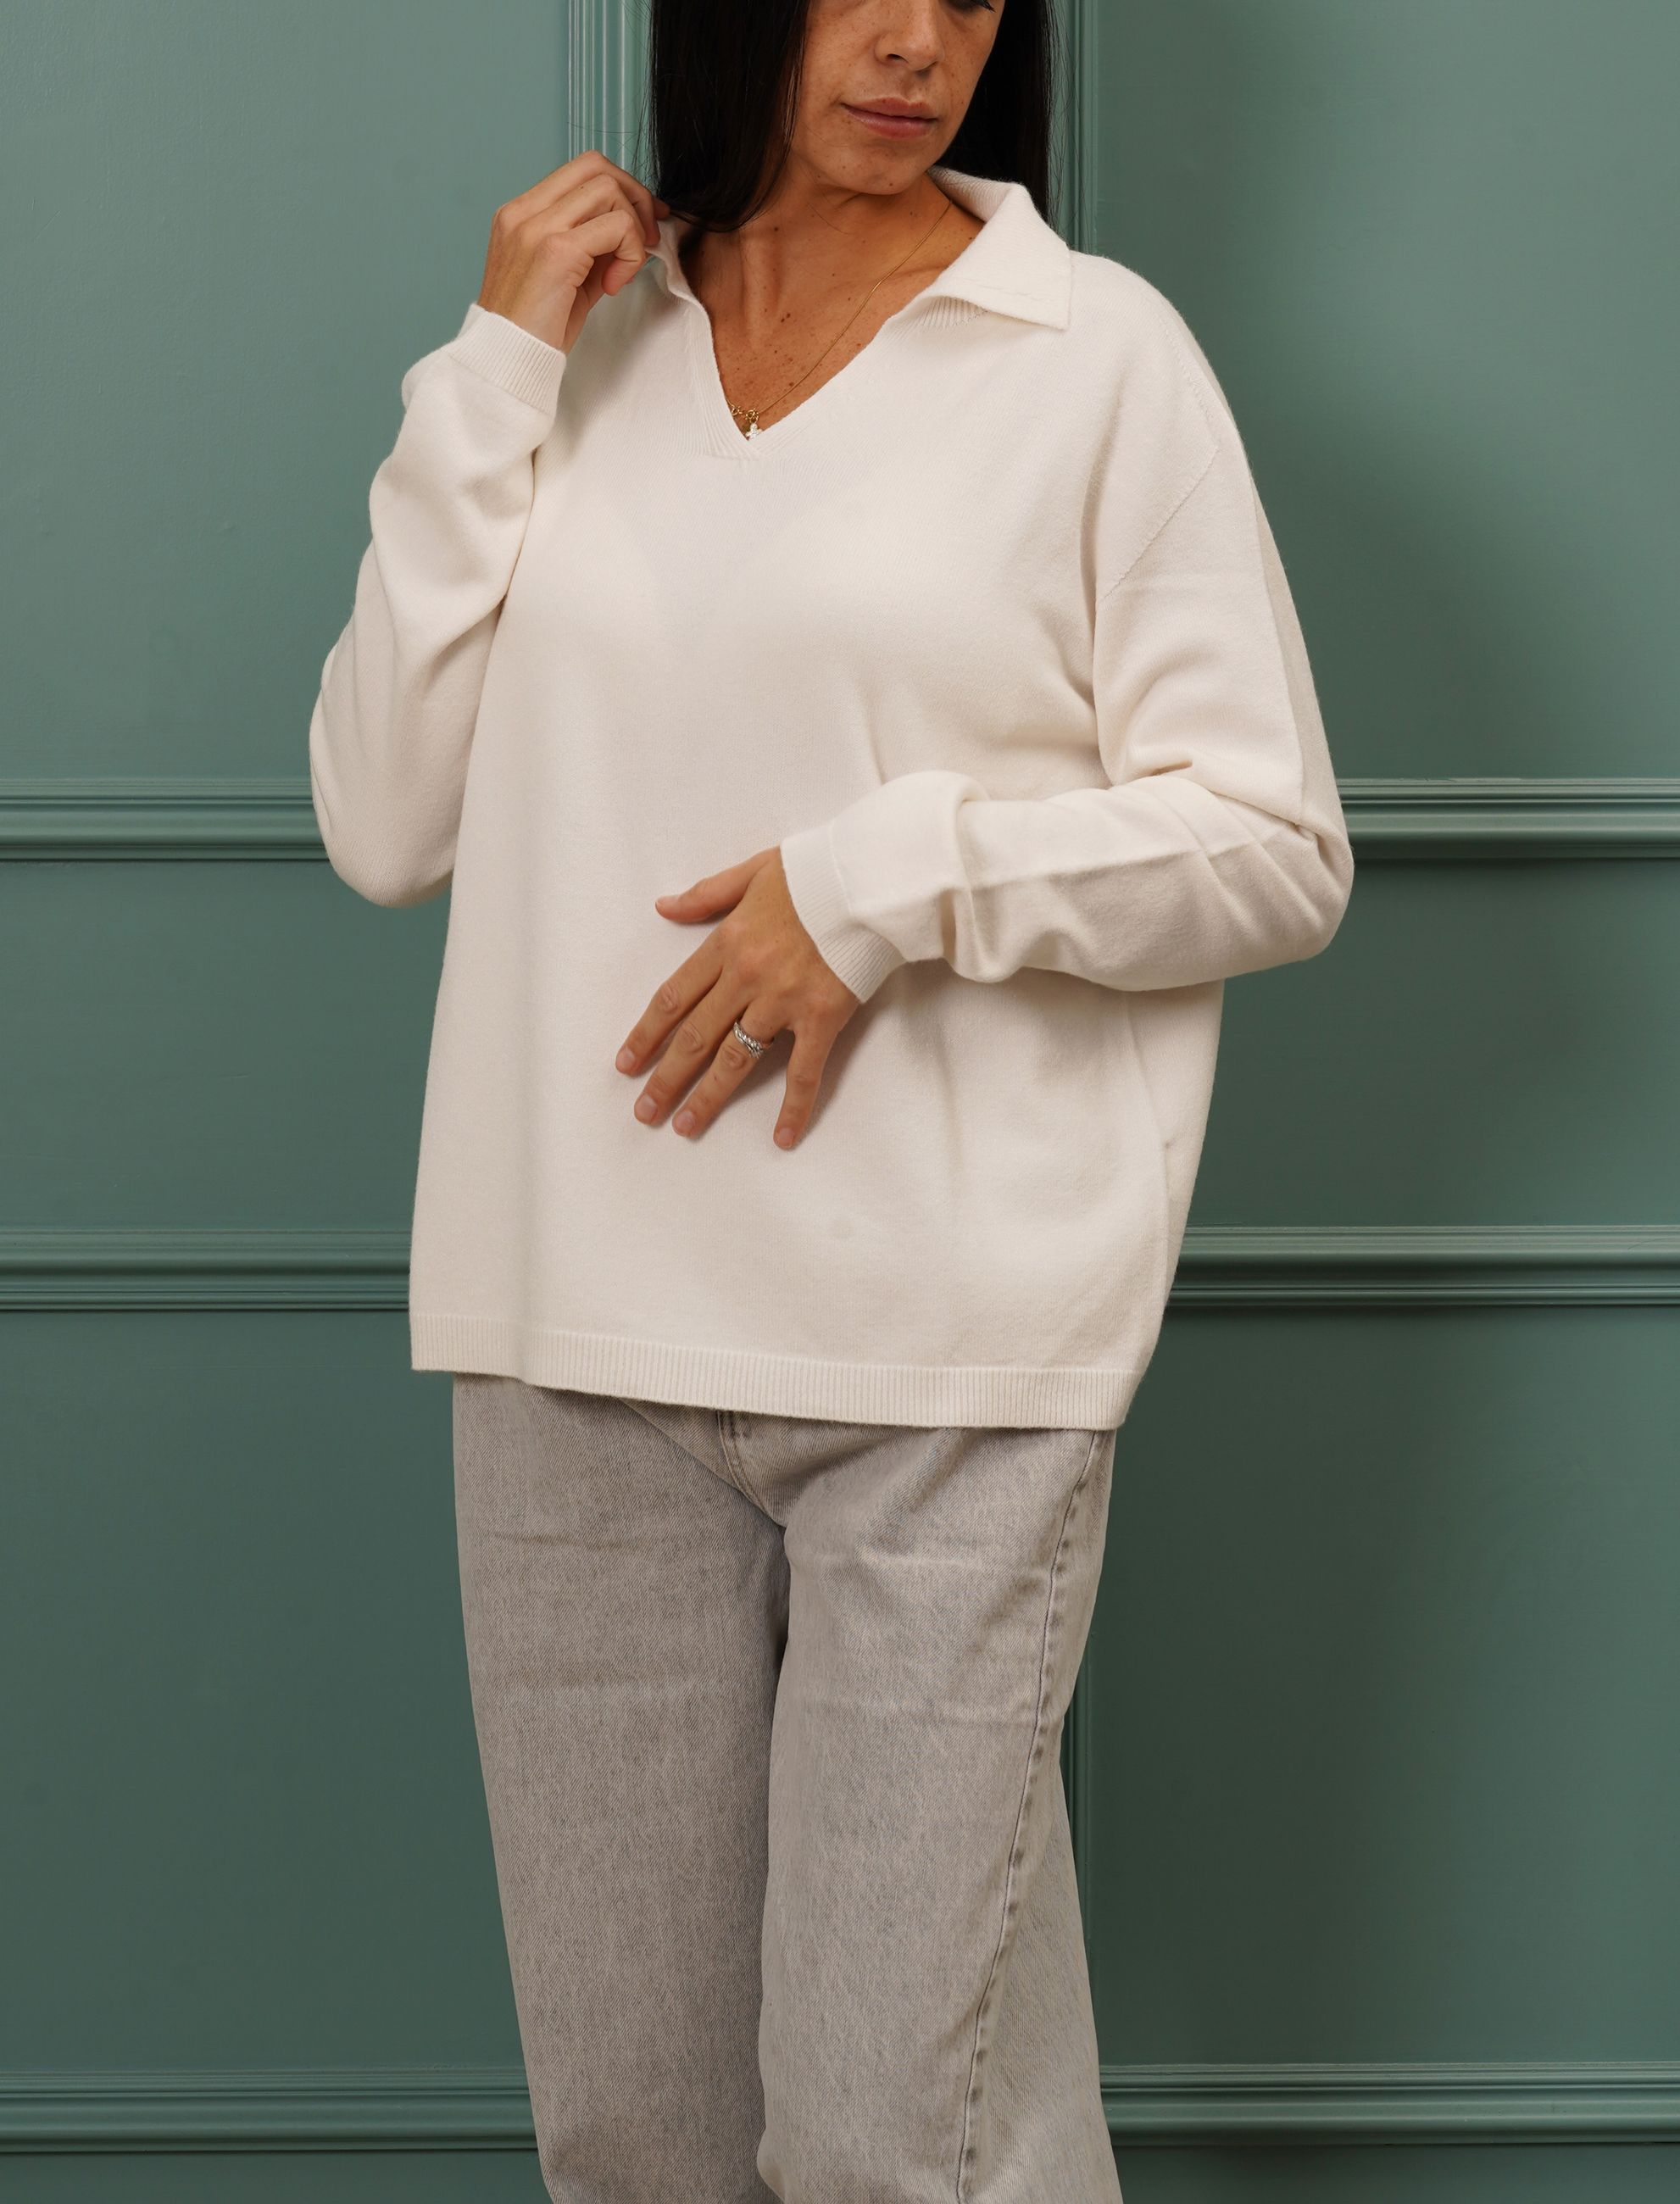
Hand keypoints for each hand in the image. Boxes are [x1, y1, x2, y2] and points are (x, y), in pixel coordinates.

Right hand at [477, 149, 670, 354]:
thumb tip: (636, 229)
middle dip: (636, 199)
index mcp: (521, 213)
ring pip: (608, 191)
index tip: (643, 224)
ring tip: (622, 272)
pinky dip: (629, 254)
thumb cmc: (534, 330)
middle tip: (646, 241)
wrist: (506, 362)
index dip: (622, 188)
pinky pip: (616, 228)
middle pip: (597, 166)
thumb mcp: (566, 277)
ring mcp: (537, 227)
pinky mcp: (556, 251)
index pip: (581, 169)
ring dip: (632, 230)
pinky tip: (614, 286)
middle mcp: (524, 211)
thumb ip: (594, 247)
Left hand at [614, 848, 859, 1148]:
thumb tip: (664, 907)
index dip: (647, 1034)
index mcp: (727, 942)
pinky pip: (804, 1071)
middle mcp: (746, 977)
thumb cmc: (818, 872)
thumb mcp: (753, 871)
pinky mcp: (822, 1018)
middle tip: (645, 1110)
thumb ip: (706, 894)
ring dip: (707, 1096)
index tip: (627, 1064)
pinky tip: (782, 1137)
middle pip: (695, 1036)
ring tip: (684, 1126)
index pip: (674, 997)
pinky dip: (794, 1107)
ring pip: (736, 1059)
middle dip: (666, 1077)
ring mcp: (783, 1001)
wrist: (872, 879)